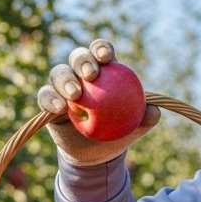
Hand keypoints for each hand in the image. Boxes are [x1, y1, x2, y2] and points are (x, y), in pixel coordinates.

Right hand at [36, 39, 159, 165]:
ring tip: (74, 94)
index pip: (101, 52)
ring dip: (65, 80)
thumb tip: (154, 110)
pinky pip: (45, 96)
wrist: (96, 152)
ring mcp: (62, 86)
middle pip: (78, 57)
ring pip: (58, 73)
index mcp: (103, 70)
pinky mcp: (48, 101)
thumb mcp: (135, 126)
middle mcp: (80, 73)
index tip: (106, 56)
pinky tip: (58, 108)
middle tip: (91, 74)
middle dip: (83, 60)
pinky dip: (50, 99)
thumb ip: (145, 117)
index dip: (101, 49)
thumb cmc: (118, 131)